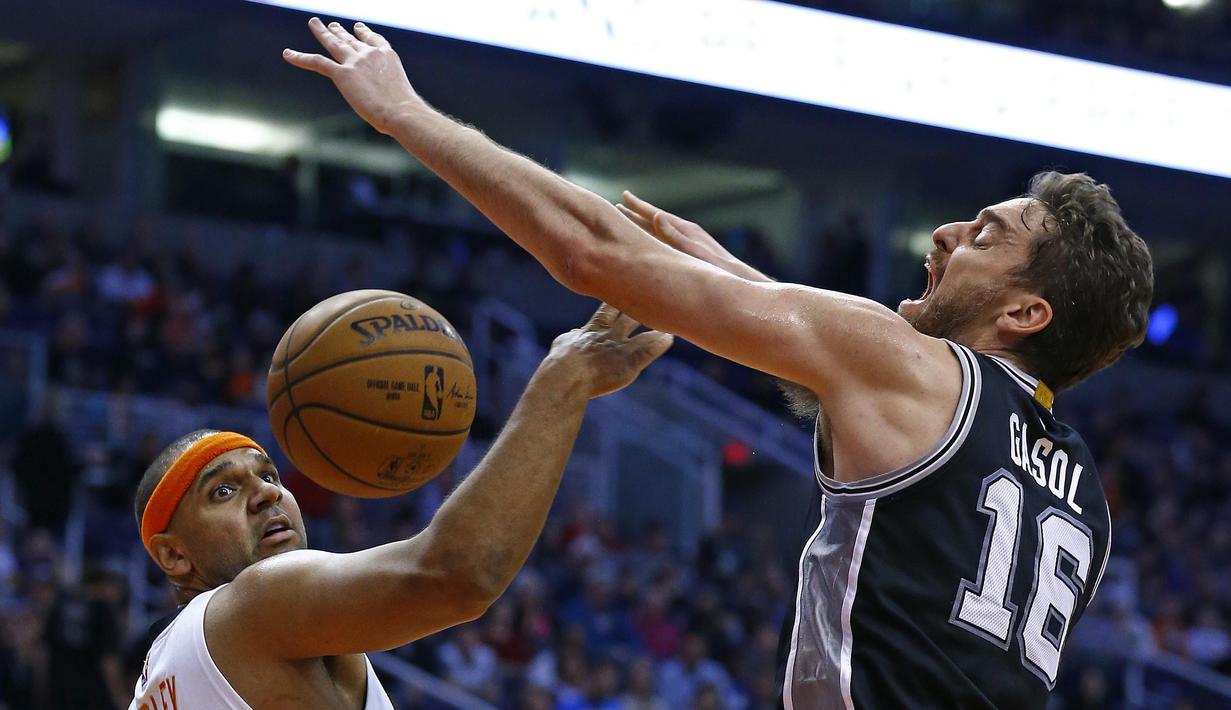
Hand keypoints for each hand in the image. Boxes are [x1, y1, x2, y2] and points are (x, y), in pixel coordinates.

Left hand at [283, 18, 423, 135]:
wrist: (400, 110)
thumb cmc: (406, 111)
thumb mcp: (401, 97)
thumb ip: (391, 96)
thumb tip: (392, 113)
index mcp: (387, 56)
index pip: (374, 40)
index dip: (364, 33)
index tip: (359, 28)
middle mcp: (370, 54)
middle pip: (351, 39)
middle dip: (340, 32)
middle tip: (332, 25)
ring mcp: (355, 62)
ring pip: (334, 44)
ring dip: (322, 33)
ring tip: (315, 23)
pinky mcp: (342, 74)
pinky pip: (317, 62)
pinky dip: (300, 57)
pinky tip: (287, 54)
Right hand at [540, 304, 673, 399]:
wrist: (567, 373)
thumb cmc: (560, 361)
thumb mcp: (562, 343)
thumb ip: (571, 336)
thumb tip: (575, 332)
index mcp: (592, 330)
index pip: (607, 311)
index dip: (616, 302)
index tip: (625, 288)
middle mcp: (610, 335)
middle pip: (629, 316)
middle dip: (641, 308)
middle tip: (654, 296)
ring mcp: (622, 349)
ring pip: (643, 333)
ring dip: (656, 327)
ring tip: (669, 318)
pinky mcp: (631, 364)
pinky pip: (649, 351)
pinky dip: (659, 345)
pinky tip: (670, 338)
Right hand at [617, 191, 774, 282]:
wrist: (739, 278)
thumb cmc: (717, 269)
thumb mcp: (695, 253)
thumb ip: (676, 237)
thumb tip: (657, 217)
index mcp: (684, 230)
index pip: (655, 215)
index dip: (638, 207)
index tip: (624, 197)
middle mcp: (685, 232)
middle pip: (654, 220)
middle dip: (636, 213)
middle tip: (618, 205)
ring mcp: (689, 240)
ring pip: (660, 230)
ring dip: (643, 225)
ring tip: (629, 221)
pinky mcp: (691, 250)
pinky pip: (667, 241)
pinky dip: (654, 237)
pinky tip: (651, 242)